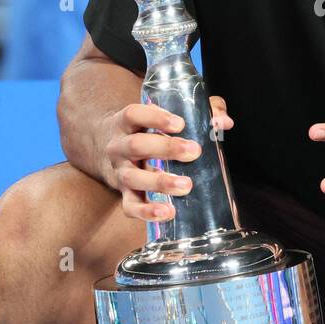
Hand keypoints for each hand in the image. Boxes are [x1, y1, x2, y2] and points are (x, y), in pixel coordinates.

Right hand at [102, 97, 233, 221]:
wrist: (101, 147)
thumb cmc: (145, 129)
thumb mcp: (161, 115)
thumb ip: (196, 112)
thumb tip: (223, 122)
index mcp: (126, 123)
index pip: (134, 114)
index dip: (155, 117)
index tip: (180, 124)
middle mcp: (119, 146)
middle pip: (136, 146)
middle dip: (166, 149)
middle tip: (193, 151)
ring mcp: (119, 171)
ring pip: (133, 178)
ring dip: (160, 182)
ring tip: (186, 185)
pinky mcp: (123, 194)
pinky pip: (130, 206)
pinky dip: (147, 211)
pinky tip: (168, 211)